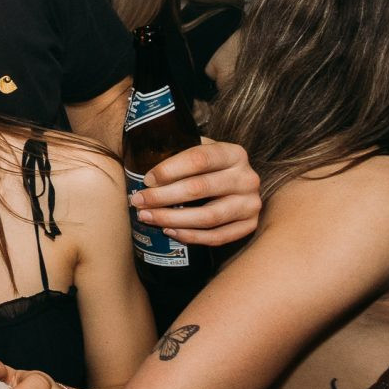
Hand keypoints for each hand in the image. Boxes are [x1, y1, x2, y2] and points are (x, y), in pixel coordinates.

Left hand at [131, 139, 261, 246]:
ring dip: (172, 219)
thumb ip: (176, 152)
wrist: (233, 182)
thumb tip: (137, 162)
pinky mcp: (249, 226)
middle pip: (199, 188)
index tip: (146, 179)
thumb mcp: (197, 151)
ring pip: (208, 217)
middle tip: (138, 201)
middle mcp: (247, 178)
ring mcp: (251, 204)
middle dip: (163, 196)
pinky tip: (169, 231)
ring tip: (147, 217)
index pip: (199, 159)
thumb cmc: (205, 167)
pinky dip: (190, 236)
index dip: (169, 170)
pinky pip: (218, 237)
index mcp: (234, 153)